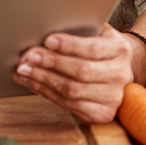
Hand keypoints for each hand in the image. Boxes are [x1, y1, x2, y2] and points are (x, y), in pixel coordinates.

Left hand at [12, 25, 135, 123]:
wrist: (117, 69)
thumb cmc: (99, 46)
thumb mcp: (95, 32)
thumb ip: (78, 30)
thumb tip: (44, 32)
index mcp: (120, 49)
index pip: (93, 49)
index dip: (69, 45)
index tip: (48, 40)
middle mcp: (121, 75)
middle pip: (81, 71)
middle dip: (51, 62)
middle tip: (29, 56)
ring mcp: (113, 97)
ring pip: (72, 90)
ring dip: (43, 79)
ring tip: (24, 69)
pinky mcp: (102, 113)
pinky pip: (68, 104)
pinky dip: (45, 92)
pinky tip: (32, 82)